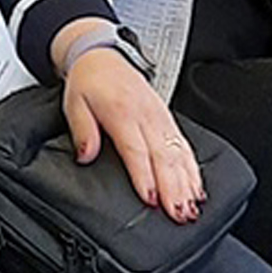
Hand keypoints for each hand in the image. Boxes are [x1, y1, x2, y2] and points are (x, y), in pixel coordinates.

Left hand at [62, 41, 205, 222]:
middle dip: (173, 188)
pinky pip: (185, 147)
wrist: (103, 58)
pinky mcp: (168, 120)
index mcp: (122, 113)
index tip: (150, 199)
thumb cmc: (89, 83)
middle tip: (178, 214)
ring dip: (187, 183)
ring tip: (191, 208)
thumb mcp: (74, 104)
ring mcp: (161, 118)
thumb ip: (82, 131)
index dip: (144, 176)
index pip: (136, 150)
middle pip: (163, 157)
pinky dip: (193, 170)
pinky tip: (197, 189)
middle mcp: (147, 116)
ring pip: (179, 154)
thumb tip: (85, 155)